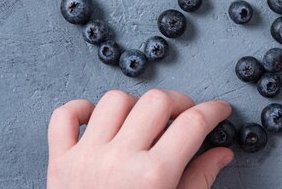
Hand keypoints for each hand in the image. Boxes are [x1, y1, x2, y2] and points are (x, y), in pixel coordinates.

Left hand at [47, 89, 232, 188]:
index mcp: (153, 177)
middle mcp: (120, 160)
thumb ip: (200, 179)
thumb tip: (221, 154)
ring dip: (135, 105)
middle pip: (157, 101)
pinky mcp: (60, 161)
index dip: (213, 110)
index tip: (218, 110)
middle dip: (179, 103)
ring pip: (115, 100)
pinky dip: (80, 109)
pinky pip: (65, 116)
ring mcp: (87, 157)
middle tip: (184, 115)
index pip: (193, 123)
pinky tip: (98, 119)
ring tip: (142, 121)